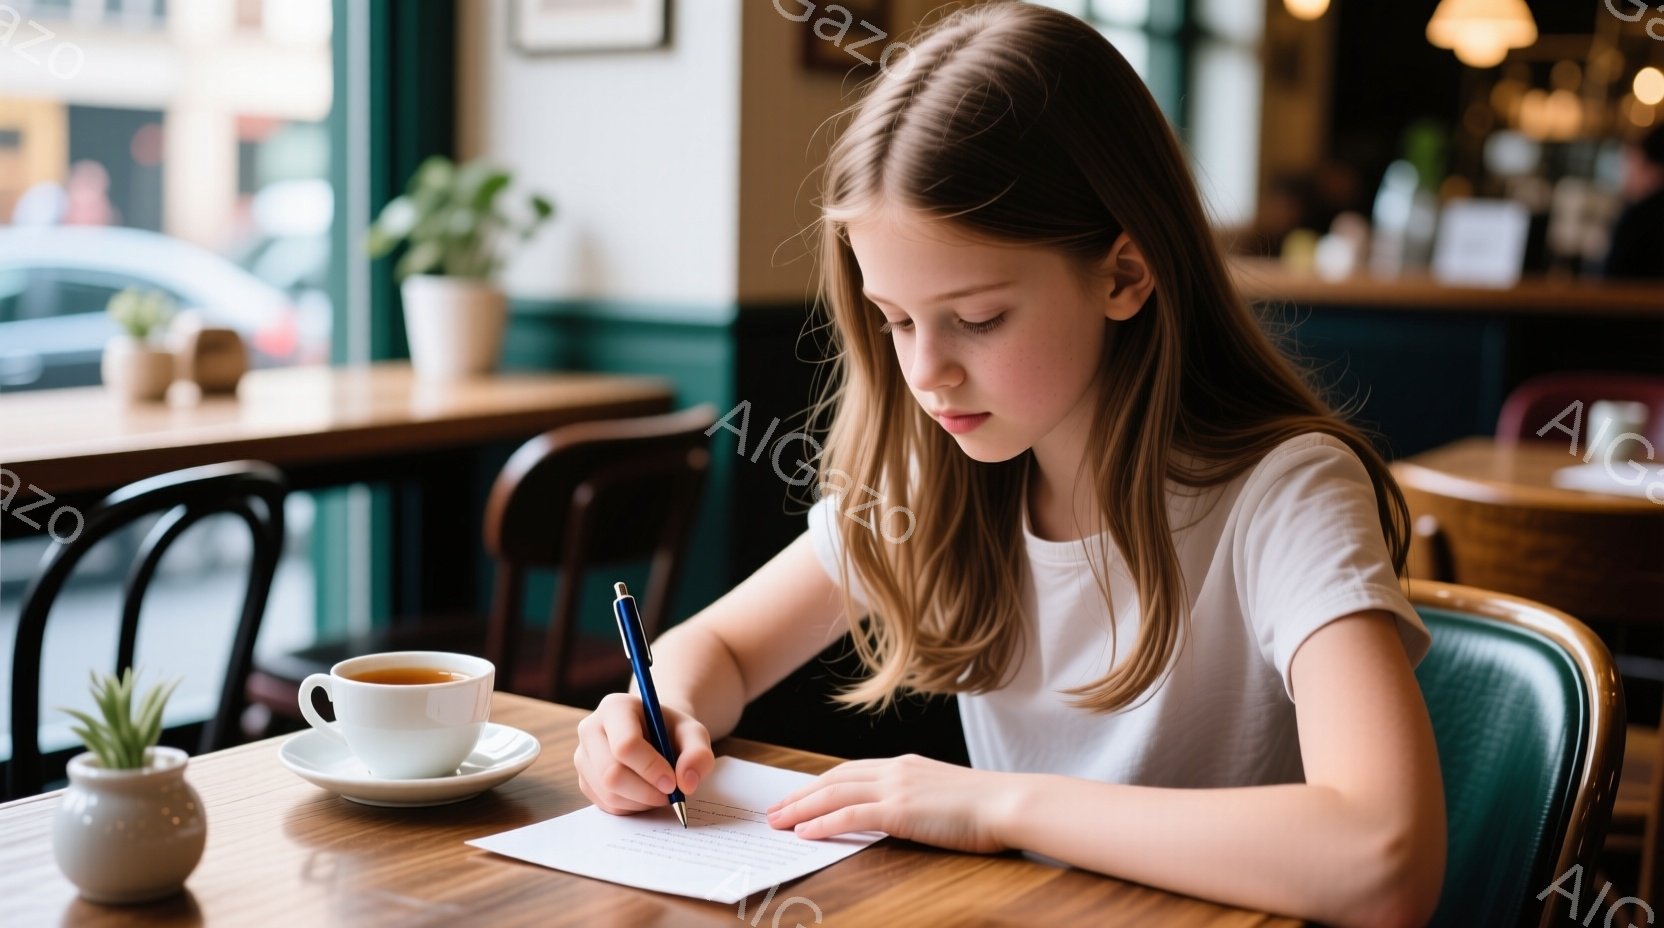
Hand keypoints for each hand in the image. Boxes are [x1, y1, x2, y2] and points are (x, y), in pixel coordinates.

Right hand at [573, 692, 714, 814]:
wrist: (654, 735)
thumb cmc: (671, 731)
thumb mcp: (693, 734)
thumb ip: (698, 754)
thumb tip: (686, 783)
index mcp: (615, 707)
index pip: (626, 745)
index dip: (651, 768)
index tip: (673, 782)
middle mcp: (590, 729)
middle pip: (611, 773)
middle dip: (646, 791)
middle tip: (670, 795)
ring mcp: (582, 756)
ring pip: (608, 793)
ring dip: (641, 802)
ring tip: (660, 792)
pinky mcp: (584, 780)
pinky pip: (606, 805)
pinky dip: (631, 807)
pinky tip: (645, 794)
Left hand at [764, 754, 1013, 853]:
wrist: (1008, 803)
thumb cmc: (986, 806)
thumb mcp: (943, 795)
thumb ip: (917, 799)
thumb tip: (900, 814)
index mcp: (905, 765)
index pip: (849, 771)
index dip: (819, 784)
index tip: (797, 796)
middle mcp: (895, 770)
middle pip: (833, 779)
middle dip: (800, 795)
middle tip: (774, 810)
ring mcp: (897, 787)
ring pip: (834, 794)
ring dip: (801, 809)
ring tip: (777, 822)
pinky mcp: (900, 810)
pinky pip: (850, 814)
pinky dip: (823, 822)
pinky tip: (804, 833)